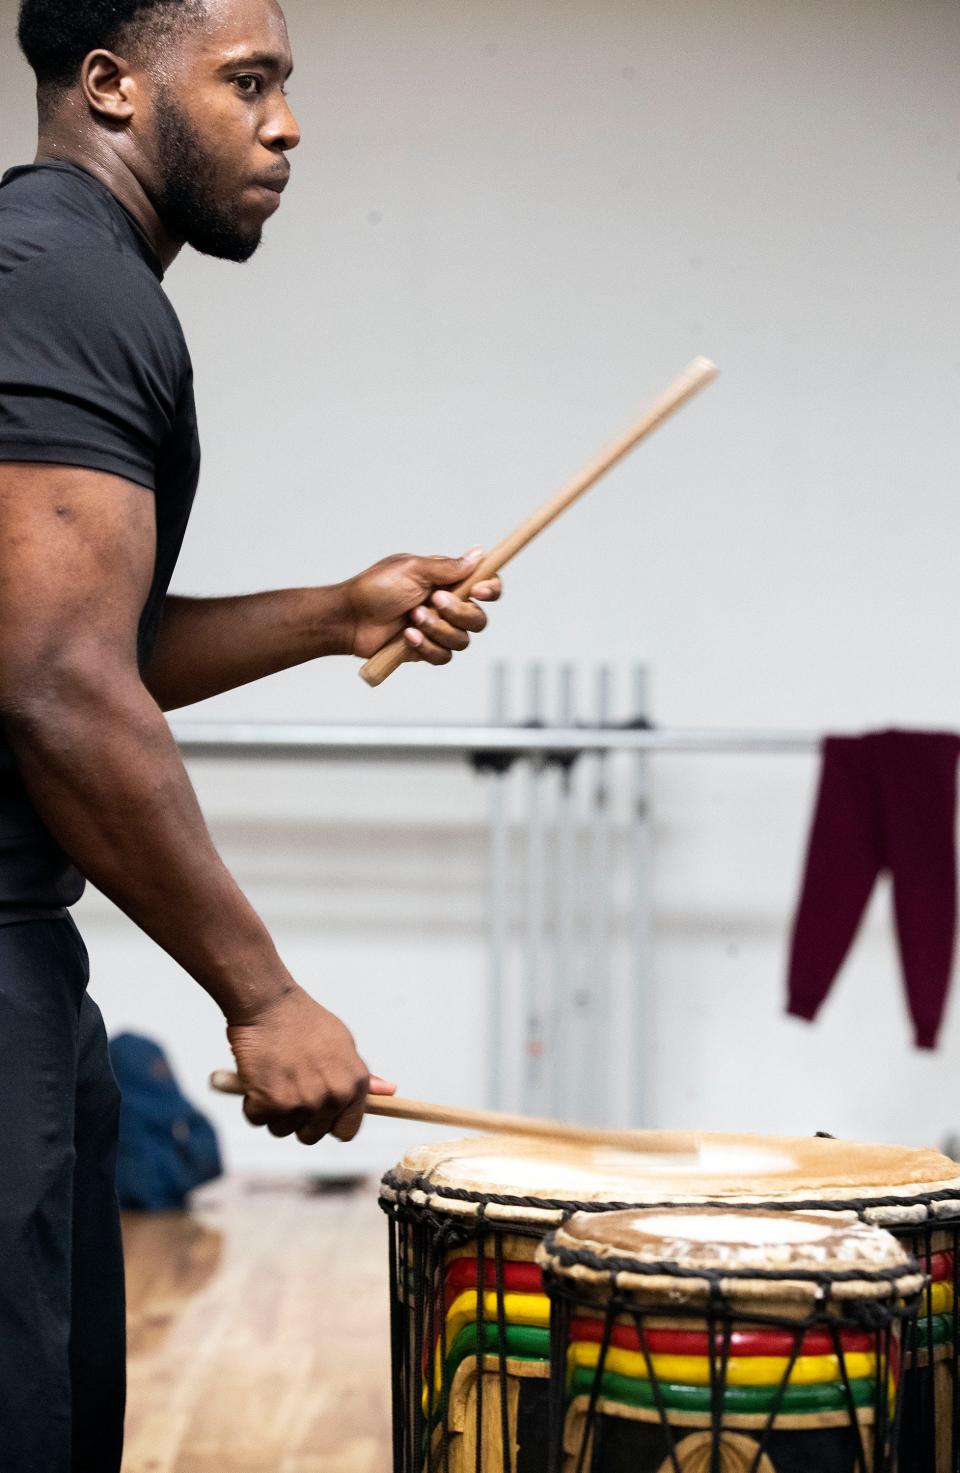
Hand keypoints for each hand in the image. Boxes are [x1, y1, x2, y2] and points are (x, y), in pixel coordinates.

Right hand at [226, 986, 395, 1144]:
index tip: (318, 1114)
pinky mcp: (270, 1102)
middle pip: (311, 1135)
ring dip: (273, 1111)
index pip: (346, 1131)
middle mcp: (332, 1096)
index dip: (329, 1125)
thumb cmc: (305, 1021)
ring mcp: (302, 1101)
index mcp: (354, 1084)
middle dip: (297, 1119)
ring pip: (281, 1129)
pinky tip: (258, 1076)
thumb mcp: (343, 1044)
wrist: (270, 1004)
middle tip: (289, 1087)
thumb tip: (388, 1091)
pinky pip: (257, 1119)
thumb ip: (362, 1075)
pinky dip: (252, 1103)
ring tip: (274, 1077)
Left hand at [343, 547, 501, 663]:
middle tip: (434, 601)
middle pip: (478, 618)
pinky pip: (443, 656)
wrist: (350, 618)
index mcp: (447, 582)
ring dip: (438, 629)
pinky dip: (426, 646)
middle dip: (458, 612)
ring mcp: (438, 630)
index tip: (479, 590)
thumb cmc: (375, 588)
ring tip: (413, 618)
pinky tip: (406, 637)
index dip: (490, 589)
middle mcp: (447, 606)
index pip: (485, 585)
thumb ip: (447, 567)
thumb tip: (478, 555)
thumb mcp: (412, 569)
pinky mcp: (427, 650)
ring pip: (462, 640)